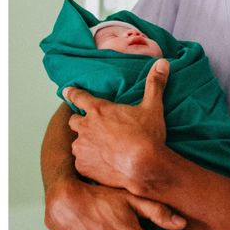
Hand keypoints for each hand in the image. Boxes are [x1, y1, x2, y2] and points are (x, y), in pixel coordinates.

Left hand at [64, 58, 169, 197]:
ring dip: (86, 143)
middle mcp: (86, 127)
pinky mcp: (83, 165)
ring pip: (77, 143)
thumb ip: (155, 84)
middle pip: (74, 121)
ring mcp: (82, 147)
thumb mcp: (153, 107)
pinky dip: (90, 162)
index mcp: (99, 110)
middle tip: (94, 127)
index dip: (72, 93)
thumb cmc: (148, 136)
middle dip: (81, 122)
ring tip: (101, 148)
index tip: (67, 91)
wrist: (145, 167)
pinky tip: (104, 163)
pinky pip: (82, 162)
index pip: (79, 97)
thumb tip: (163, 63)